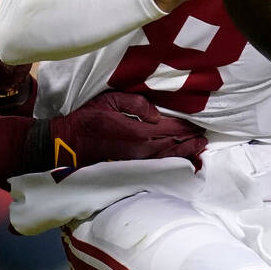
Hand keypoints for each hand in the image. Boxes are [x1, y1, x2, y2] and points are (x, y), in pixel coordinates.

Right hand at [24, 91, 205, 171]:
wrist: (66, 144)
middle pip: (173, 146)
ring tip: (199, 151)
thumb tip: (157, 115)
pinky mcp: (131, 168)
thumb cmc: (86, 119)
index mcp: (139, 131)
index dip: (185, 127)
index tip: (197, 125)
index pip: (170, 129)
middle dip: (190, 141)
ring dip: (185, 154)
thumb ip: (137, 105)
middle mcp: (142, 149)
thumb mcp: (109, 100)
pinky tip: (180, 164)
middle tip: (204, 139)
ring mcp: (137, 162)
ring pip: (168, 158)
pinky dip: (172, 164)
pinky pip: (158, 167)